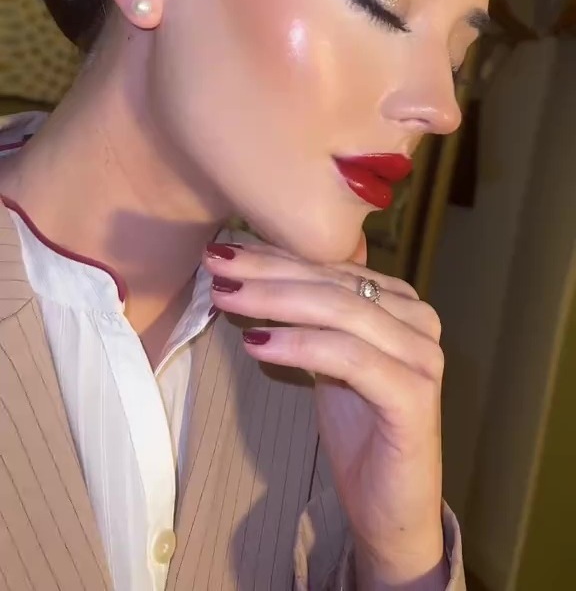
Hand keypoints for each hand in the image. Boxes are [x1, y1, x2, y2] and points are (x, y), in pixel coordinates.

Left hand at [204, 240, 447, 588]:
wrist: (391, 507)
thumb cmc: (359, 429)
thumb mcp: (328, 360)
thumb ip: (309, 317)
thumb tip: (249, 275)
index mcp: (401, 303)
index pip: (329, 267)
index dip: (275, 256)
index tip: (225, 250)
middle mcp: (419, 320)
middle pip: (331, 283)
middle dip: (267, 271)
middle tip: (216, 265)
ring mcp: (422, 357)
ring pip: (339, 312)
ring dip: (274, 301)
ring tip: (226, 298)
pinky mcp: (414, 396)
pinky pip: (349, 357)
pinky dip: (299, 345)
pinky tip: (257, 343)